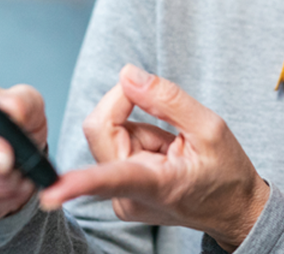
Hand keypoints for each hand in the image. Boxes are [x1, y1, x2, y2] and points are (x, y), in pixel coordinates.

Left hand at [39, 65, 268, 250]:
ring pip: (108, 133)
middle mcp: (128, 197)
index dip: (79, 183)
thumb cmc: (226, 174)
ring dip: (138, 127)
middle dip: (128, 107)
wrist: (233, 210)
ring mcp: (120, 197)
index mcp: (155, 186)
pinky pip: (114, 145)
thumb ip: (167, 99)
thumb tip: (127, 73)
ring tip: (171, 147)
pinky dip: (138, 140)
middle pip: (101, 128)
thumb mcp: (211, 129)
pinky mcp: (117, 192)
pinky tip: (162, 155)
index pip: (111, 179)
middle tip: (165, 112)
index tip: (50, 195)